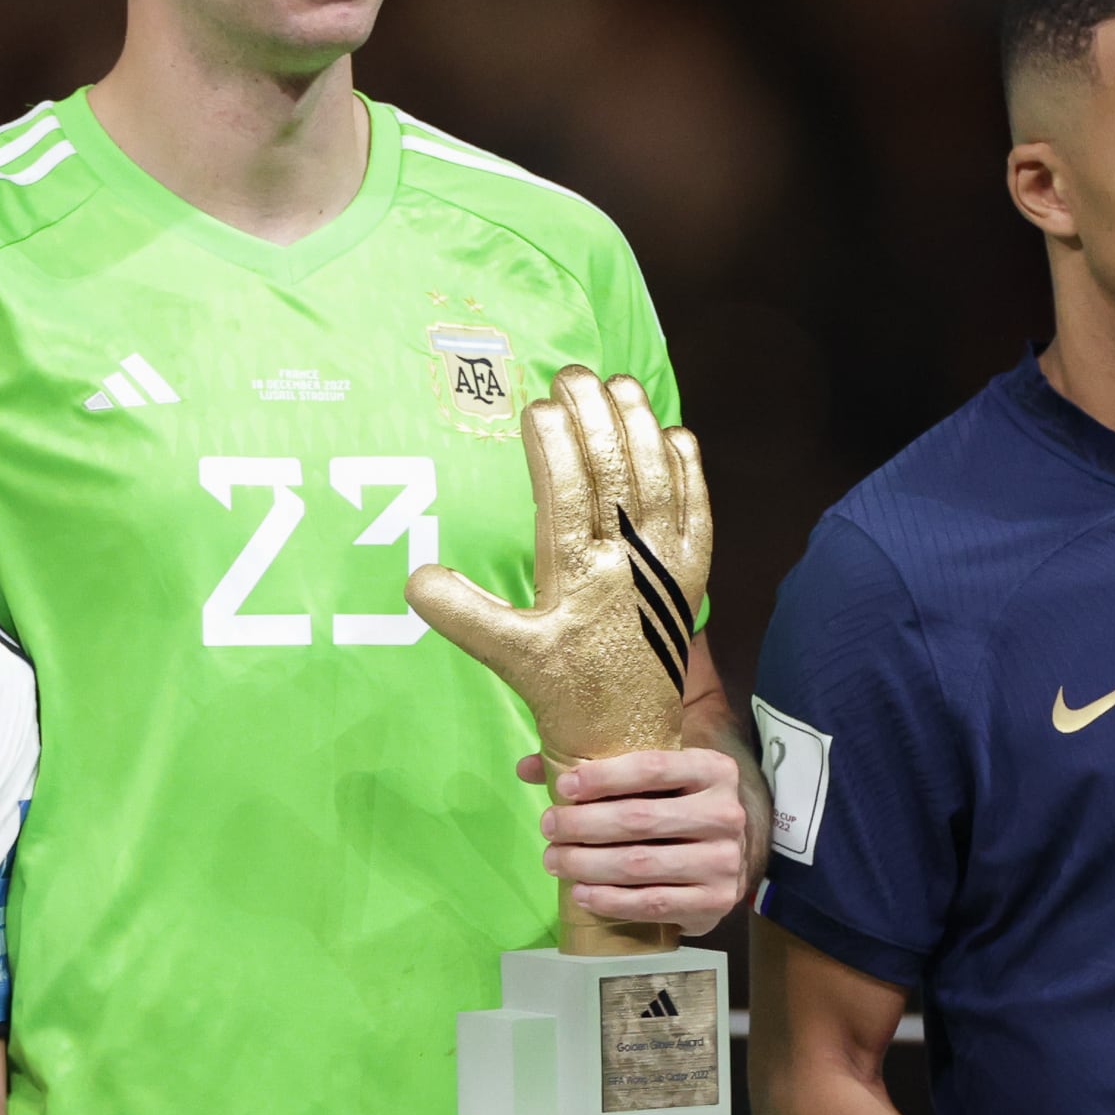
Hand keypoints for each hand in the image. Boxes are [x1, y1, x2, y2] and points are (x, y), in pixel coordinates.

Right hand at [408, 368, 713, 766]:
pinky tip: (676, 435)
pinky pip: (698, 512)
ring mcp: (667, 568)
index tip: (537, 407)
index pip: (569, 495)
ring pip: (659, 481)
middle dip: (595, 416)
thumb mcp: (506, 656)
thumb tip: (415, 577)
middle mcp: (629, 566)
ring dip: (641, 428)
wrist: (627, 739)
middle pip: (615, 473)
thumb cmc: (562, 692)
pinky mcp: (692, 577)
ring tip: (621, 385)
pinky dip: (690, 471)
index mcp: (580, 579)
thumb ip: (461, 615)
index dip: (555, 445)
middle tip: (572, 375)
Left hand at [525, 744, 752, 932]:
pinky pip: (652, 903)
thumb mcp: (655, 779)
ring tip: (555, 861)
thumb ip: (598, 768)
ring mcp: (724, 861)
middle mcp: (725, 813)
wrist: (730, 857)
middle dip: (583, 824)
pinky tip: (581, 893)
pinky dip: (610, 900)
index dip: (604, 777)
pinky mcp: (715, 901)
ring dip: (588, 865)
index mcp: (713, 770)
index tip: (564, 788)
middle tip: (549, 826)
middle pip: (640, 819)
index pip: (653, 768)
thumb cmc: (679, 808)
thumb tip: (528, 767)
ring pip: (641, 864)